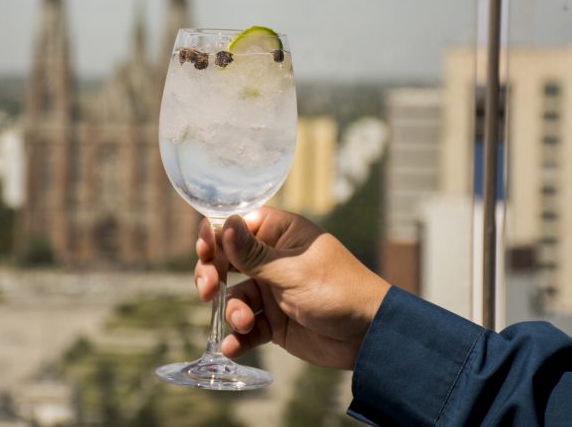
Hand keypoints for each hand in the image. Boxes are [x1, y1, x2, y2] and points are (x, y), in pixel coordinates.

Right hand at [194, 207, 389, 369]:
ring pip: (233, 297)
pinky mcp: (274, 322)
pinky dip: (238, 337)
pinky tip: (233, 347)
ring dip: (232, 312)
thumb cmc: (337, 290)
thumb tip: (224, 224)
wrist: (368, 336)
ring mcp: (271, 291)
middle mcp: (271, 260)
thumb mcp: (292, 271)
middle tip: (207, 291)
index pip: (236, 226)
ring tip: (245, 323)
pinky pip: (246, 326)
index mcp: (279, 234)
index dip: (215, 236)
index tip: (204, 250)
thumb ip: (253, 254)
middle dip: (212, 276)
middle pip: (226, 261)